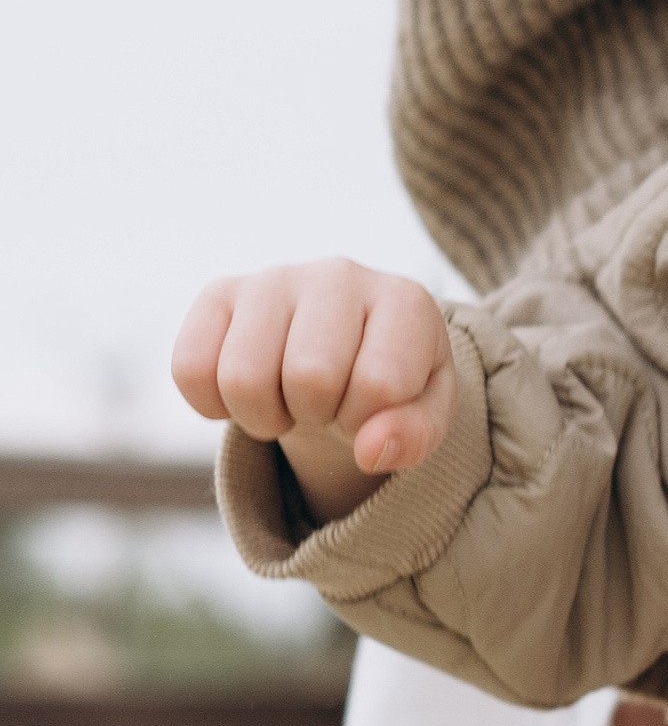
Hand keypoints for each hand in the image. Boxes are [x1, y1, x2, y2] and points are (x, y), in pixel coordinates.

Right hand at [174, 262, 456, 522]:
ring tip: (289, 400)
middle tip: (327, 407)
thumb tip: (371, 450)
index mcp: (404, 302)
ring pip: (242, 378)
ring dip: (264, 418)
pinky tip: (250, 391)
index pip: (379, 384)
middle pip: (308, 377)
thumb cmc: (391, 389)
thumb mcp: (422, 416)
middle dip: (317, 417)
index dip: (371, 424)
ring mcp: (274, 278)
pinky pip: (189, 369)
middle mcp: (339, 275)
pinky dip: (214, 405)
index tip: (373, 410)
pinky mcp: (219, 292)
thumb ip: (414, 436)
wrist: (345, 356)